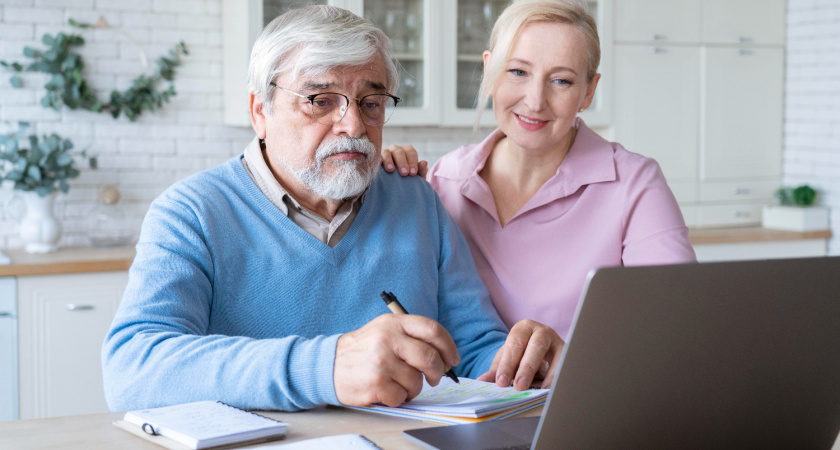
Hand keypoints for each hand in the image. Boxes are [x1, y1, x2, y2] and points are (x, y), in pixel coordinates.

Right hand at [334, 314, 459, 406]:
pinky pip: (402, 396)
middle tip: (433, 378)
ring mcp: (381, 360)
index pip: (432, 329)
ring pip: (417, 381)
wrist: (328, 365)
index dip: (448, 346)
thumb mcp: (384, 331)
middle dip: (437, 372)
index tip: (452, 360)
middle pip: (429, 357)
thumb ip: (411, 337)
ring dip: (413, 388)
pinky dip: (398, 398)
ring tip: (399, 384)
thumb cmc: (363, 350)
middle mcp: (388, 338)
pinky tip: (386, 391)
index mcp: (393, 322)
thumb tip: (443, 357)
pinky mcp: (376, 382)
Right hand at [381, 144, 427, 177]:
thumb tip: (424, 162)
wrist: (397, 186)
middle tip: (404, 173)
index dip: (412, 162)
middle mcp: (397, 150)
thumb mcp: (417, 177)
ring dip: (389, 160)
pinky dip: (378, 159)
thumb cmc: (408, 179)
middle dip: (402, 162)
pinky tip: (380, 165)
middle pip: (399, 152)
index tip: (413, 173)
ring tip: (391, 170)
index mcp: (408, 152)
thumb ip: (421, 170)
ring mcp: (386, 153)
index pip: (411, 153)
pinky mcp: (377, 158)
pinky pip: (377, 156)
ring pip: (387, 152)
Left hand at [477, 319, 563, 389]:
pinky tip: (549, 389)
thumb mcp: (508, 360)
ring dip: (546, 373)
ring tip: (536, 389)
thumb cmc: (522, 355)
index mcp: (523, 328)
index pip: (514, 343)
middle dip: (526, 367)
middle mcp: (541, 331)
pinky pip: (565, 364)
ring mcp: (557, 341)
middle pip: (535, 346)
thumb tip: (481, 381)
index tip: (501, 382)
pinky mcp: (568, 353)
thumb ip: (497, 370)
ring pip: (555, 354)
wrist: (541, 353)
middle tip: (518, 386)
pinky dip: (557, 377)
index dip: (507, 363)